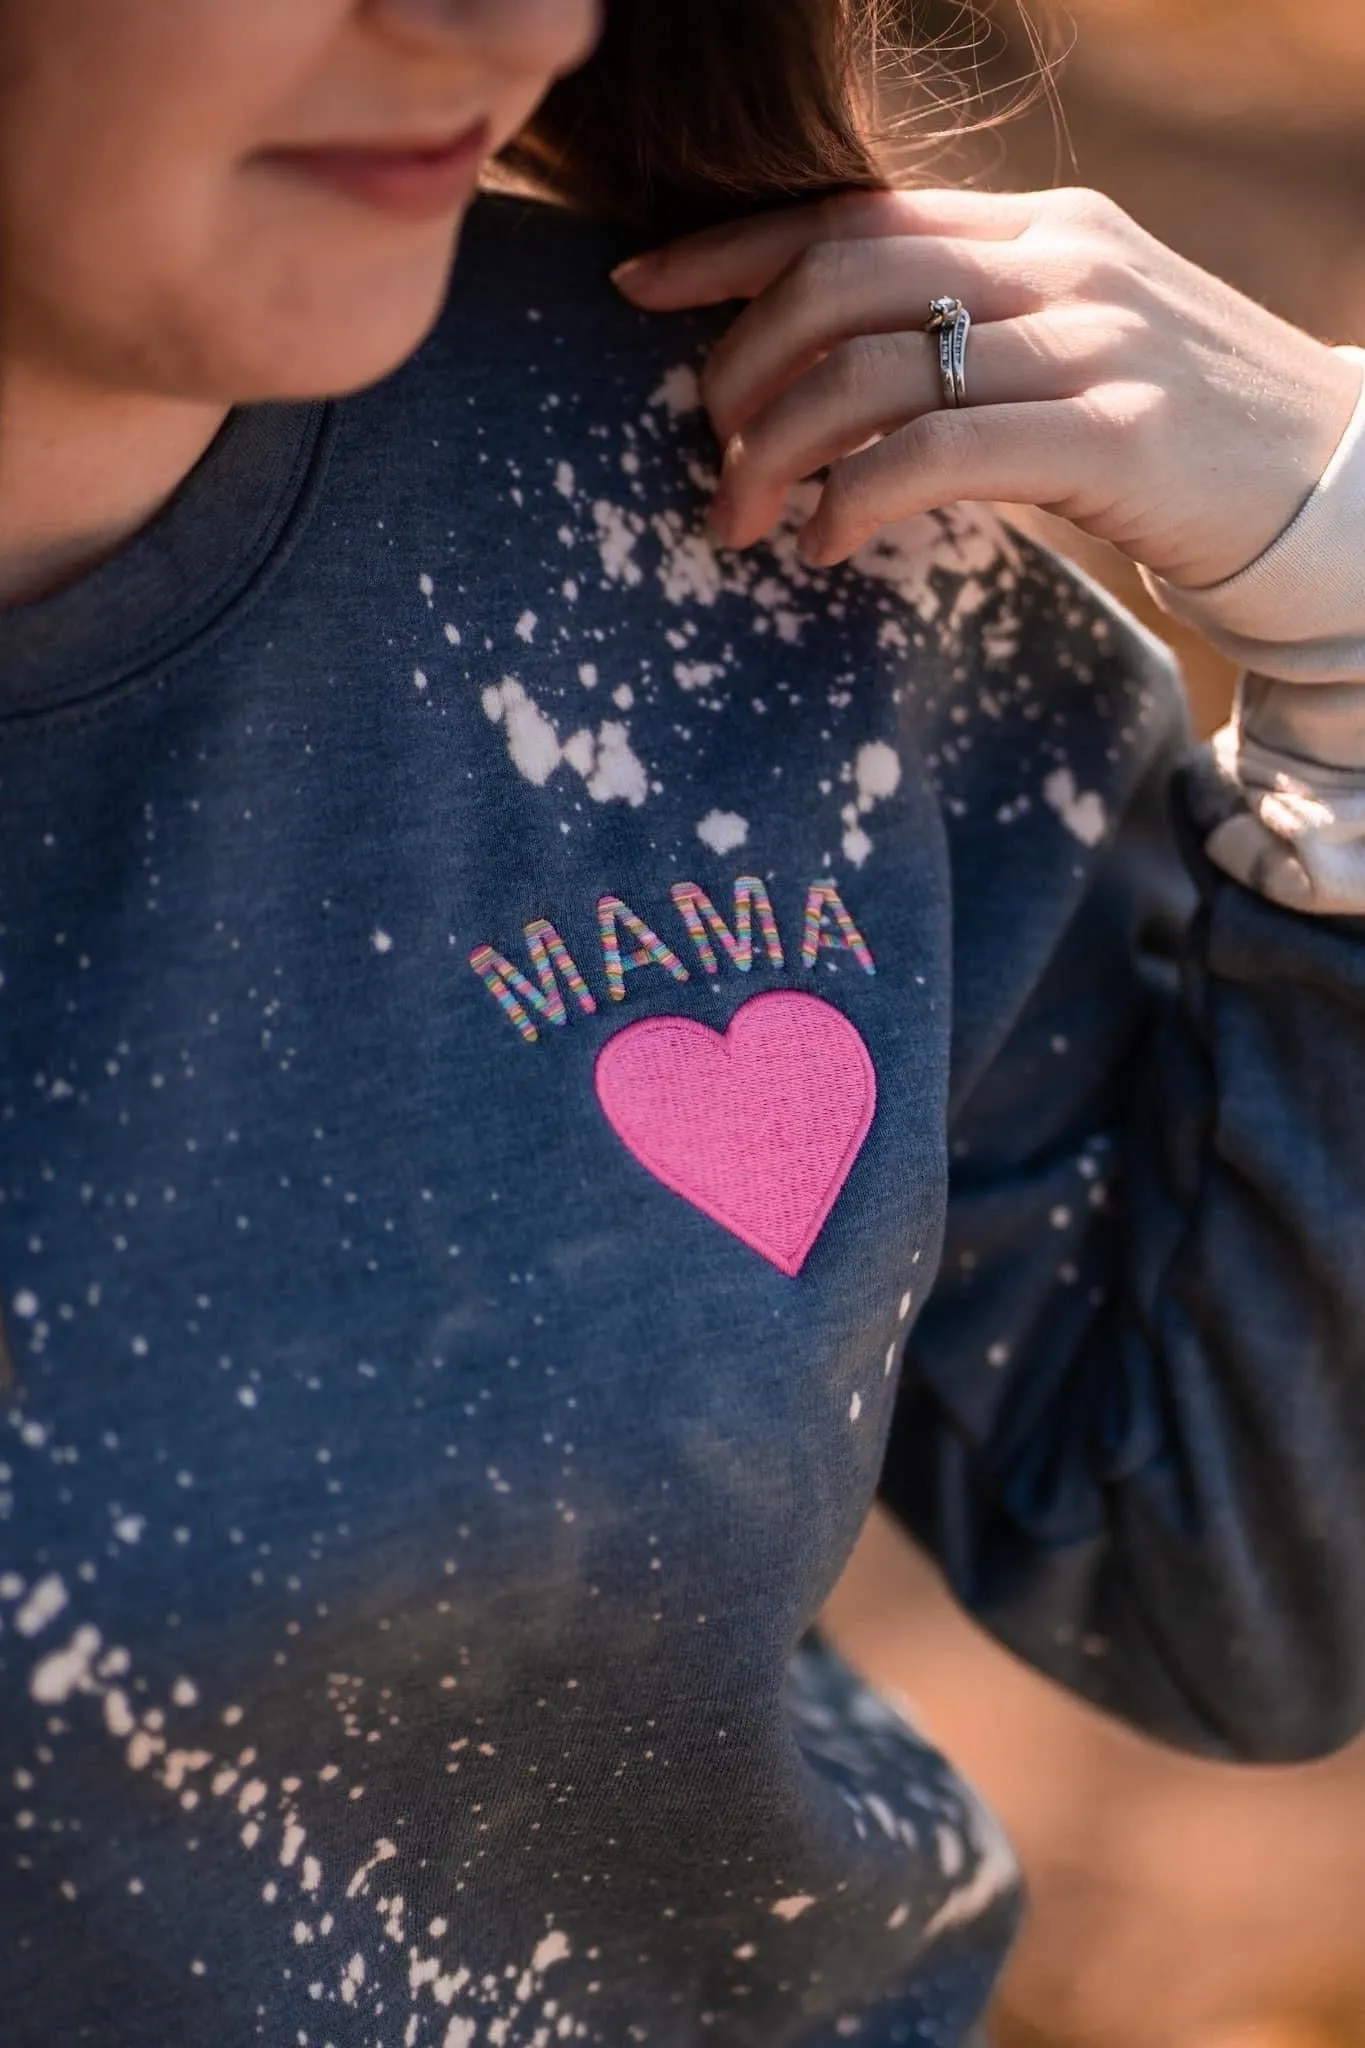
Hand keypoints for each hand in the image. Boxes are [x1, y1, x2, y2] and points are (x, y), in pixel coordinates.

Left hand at [611, 186, 1360, 589]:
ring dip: (777, 450)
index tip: (641, 290)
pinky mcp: (1115, 436)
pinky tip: (826, 544)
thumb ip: (977, 326)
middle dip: (739, 367)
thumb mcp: (1079, 347)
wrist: (1335, 485)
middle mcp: (1060, 264)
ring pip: (873, 367)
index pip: (853, 211)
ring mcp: (1092, 344)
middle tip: (708, 455)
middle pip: (839, 278)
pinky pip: (938, 453)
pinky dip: (856, 499)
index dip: (730, 246)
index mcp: (1041, 229)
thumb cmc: (1183, 433)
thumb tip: (840, 364)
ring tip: (747, 521)